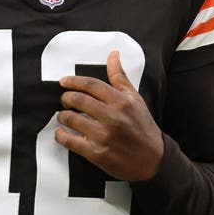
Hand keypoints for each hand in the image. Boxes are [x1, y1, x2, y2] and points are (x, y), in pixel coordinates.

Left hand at [56, 51, 163, 182]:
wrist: (152, 160)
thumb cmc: (142, 127)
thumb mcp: (135, 99)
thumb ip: (120, 78)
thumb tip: (113, 54)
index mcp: (122, 102)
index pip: (91, 85)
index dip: (74, 81)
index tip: (64, 81)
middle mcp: (113, 117)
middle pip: (78, 100)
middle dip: (66, 98)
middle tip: (64, 100)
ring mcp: (104, 136)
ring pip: (72, 119)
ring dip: (62, 116)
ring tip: (63, 116)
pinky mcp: (97, 153)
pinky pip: (70, 141)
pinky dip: (61, 135)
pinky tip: (61, 132)